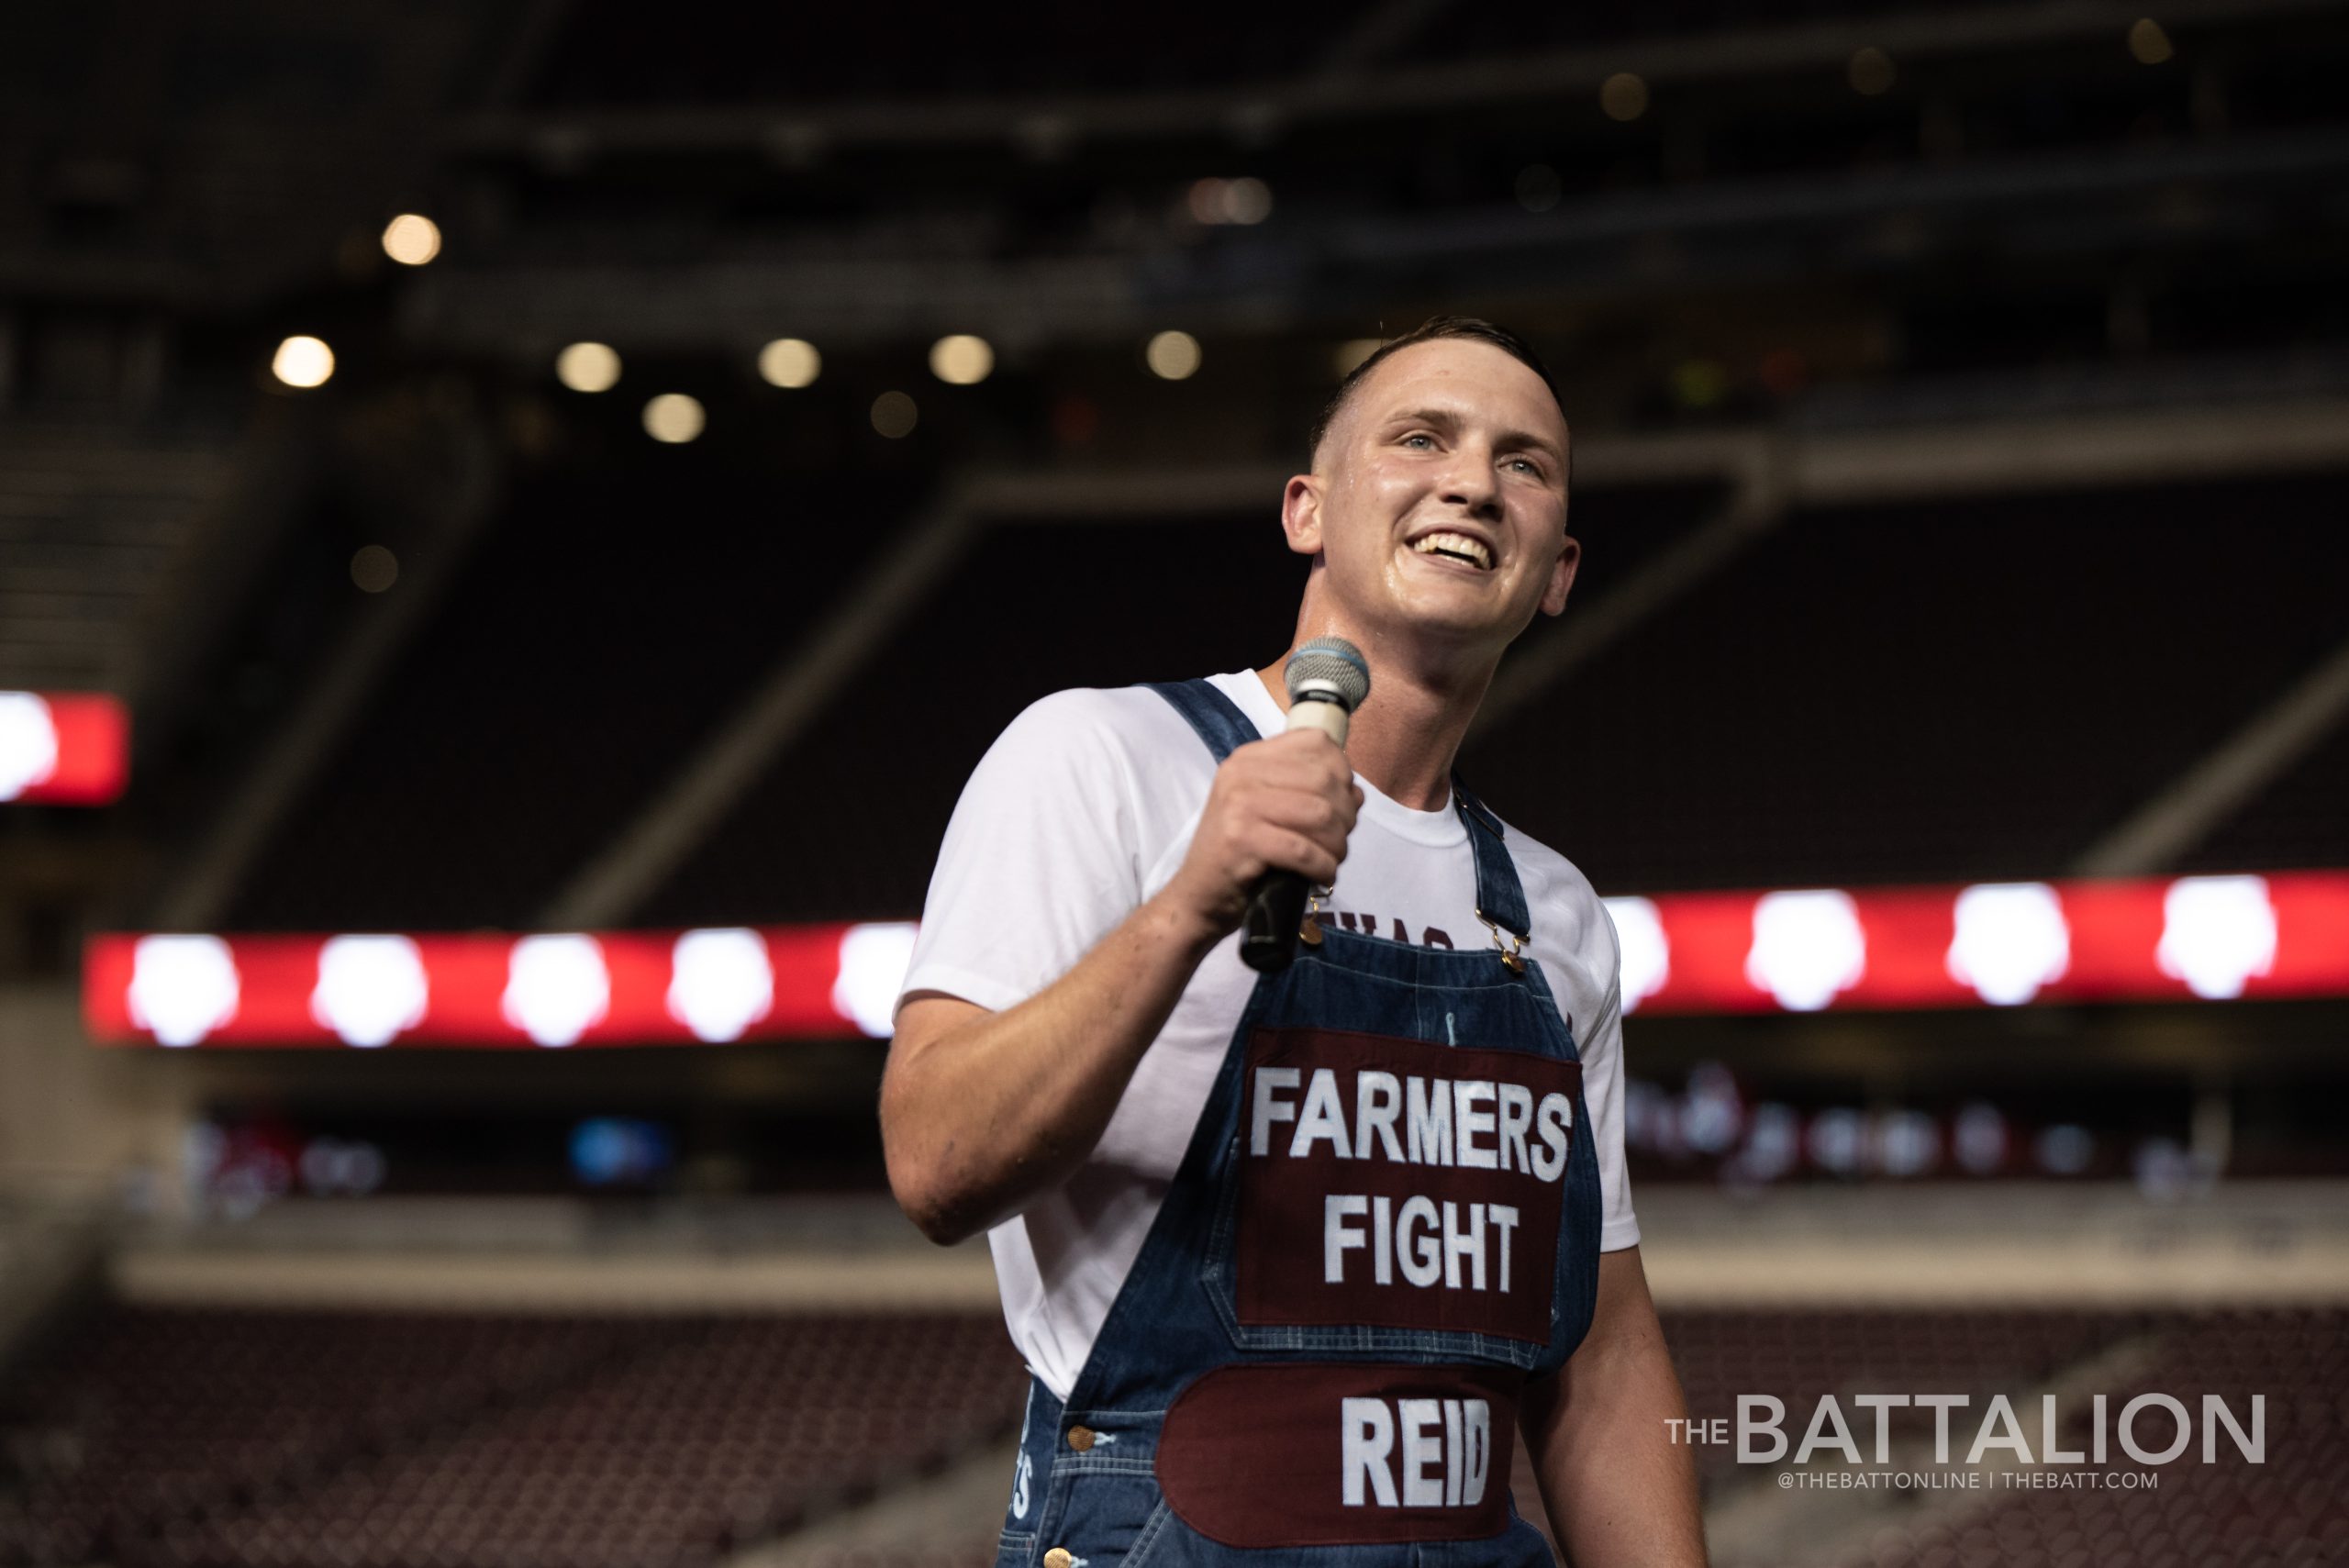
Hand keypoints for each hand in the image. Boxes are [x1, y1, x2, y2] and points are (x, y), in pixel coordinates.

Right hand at [1158, 729, 1363, 941]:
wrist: (1197, 896)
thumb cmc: (1239, 855)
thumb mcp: (1268, 810)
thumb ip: (1308, 793)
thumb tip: (1356, 794)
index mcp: (1249, 759)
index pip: (1316, 743)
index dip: (1341, 773)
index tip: (1340, 805)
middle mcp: (1241, 774)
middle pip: (1325, 780)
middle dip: (1345, 816)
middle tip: (1337, 842)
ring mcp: (1238, 805)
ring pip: (1320, 814)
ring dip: (1337, 844)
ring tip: (1330, 860)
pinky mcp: (1241, 841)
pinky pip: (1304, 850)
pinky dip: (1323, 867)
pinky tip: (1321, 876)